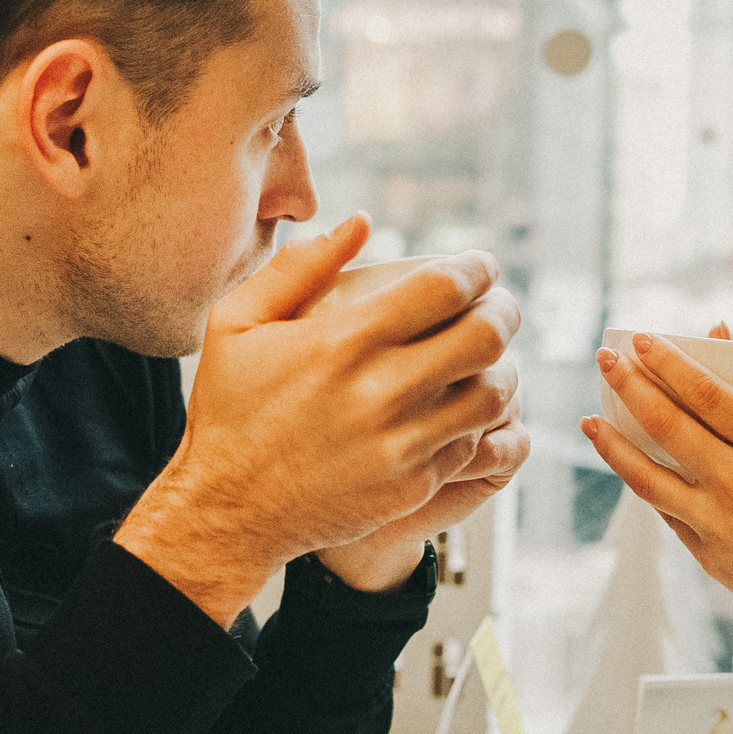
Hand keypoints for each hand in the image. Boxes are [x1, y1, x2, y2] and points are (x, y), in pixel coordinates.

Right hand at [116, 216, 522, 623]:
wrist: (228, 510)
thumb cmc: (229, 410)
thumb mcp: (237, 323)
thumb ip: (298, 267)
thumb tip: (361, 222)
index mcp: (341, 342)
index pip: (444, 288)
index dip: (476, 268)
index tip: (481, 266)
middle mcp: (380, 392)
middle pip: (484, 336)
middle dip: (503, 309)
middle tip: (499, 304)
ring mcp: (401, 445)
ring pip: (492, 393)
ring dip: (502, 365)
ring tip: (491, 354)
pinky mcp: (412, 485)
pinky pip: (472, 442)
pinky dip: (478, 418)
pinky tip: (464, 403)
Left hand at [580, 328, 732, 620]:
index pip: (708, 394)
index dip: (671, 363)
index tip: (643, 341)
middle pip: (668, 426)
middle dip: (631, 387)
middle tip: (606, 360)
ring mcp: (714, 521)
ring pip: (648, 475)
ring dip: (613, 444)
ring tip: (589, 421)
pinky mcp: (704, 552)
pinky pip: (664, 511)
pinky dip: (642, 484)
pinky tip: (627, 467)